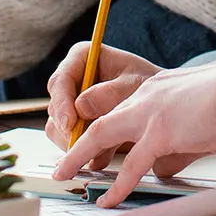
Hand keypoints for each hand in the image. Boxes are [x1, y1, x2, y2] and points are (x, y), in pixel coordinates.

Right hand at [43, 42, 160, 148]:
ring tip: (102, 149)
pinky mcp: (74, 124)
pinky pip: (67, 142)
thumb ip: (110, 93)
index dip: (62, 103)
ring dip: (76, 142)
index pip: (60, 80)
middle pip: (55, 107)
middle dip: (69, 129)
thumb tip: (81, 106)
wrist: (159, 102)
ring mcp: (70, 103)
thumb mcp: (135, 84)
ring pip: (57, 128)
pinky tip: (101, 157)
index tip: (70, 123)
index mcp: (82, 57)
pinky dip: (83, 152)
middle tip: (86, 144)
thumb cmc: (148, 85)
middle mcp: (72, 79)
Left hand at [53, 49, 215, 207]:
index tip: (91, 149)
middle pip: (99, 119)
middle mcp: (147, 96)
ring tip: (64, 176)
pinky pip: (131, 164)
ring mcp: (151, 113)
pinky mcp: (161, 132)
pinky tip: (108, 199)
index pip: (119, 110)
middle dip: (76, 141)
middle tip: (63, 162)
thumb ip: (178, 141)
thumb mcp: (199, 119)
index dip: (101, 130)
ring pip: (101, 136)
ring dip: (80, 158)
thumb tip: (165, 167)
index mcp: (156, 90)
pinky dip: (117, 185)